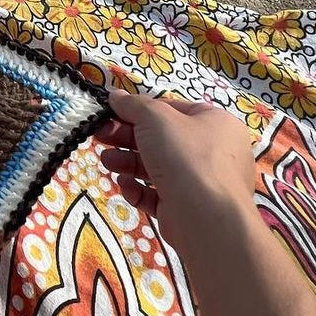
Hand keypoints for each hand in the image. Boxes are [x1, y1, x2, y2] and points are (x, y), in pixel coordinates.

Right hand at [96, 91, 257, 256]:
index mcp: (215, 123)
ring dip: (127, 162)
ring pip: (157, 167)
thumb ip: (133, 105)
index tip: (112, 113)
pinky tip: (126, 186)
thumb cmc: (185, 156)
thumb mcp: (155, 117)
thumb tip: (116, 96)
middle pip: (161, 139)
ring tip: (106, 162)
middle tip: (101, 136)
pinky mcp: (187, 209)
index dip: (140, 110)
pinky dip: (139, 189)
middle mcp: (213, 151)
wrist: (207, 219)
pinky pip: (158, 194)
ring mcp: (201, 183)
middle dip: (126, 138)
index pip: (173, 109)